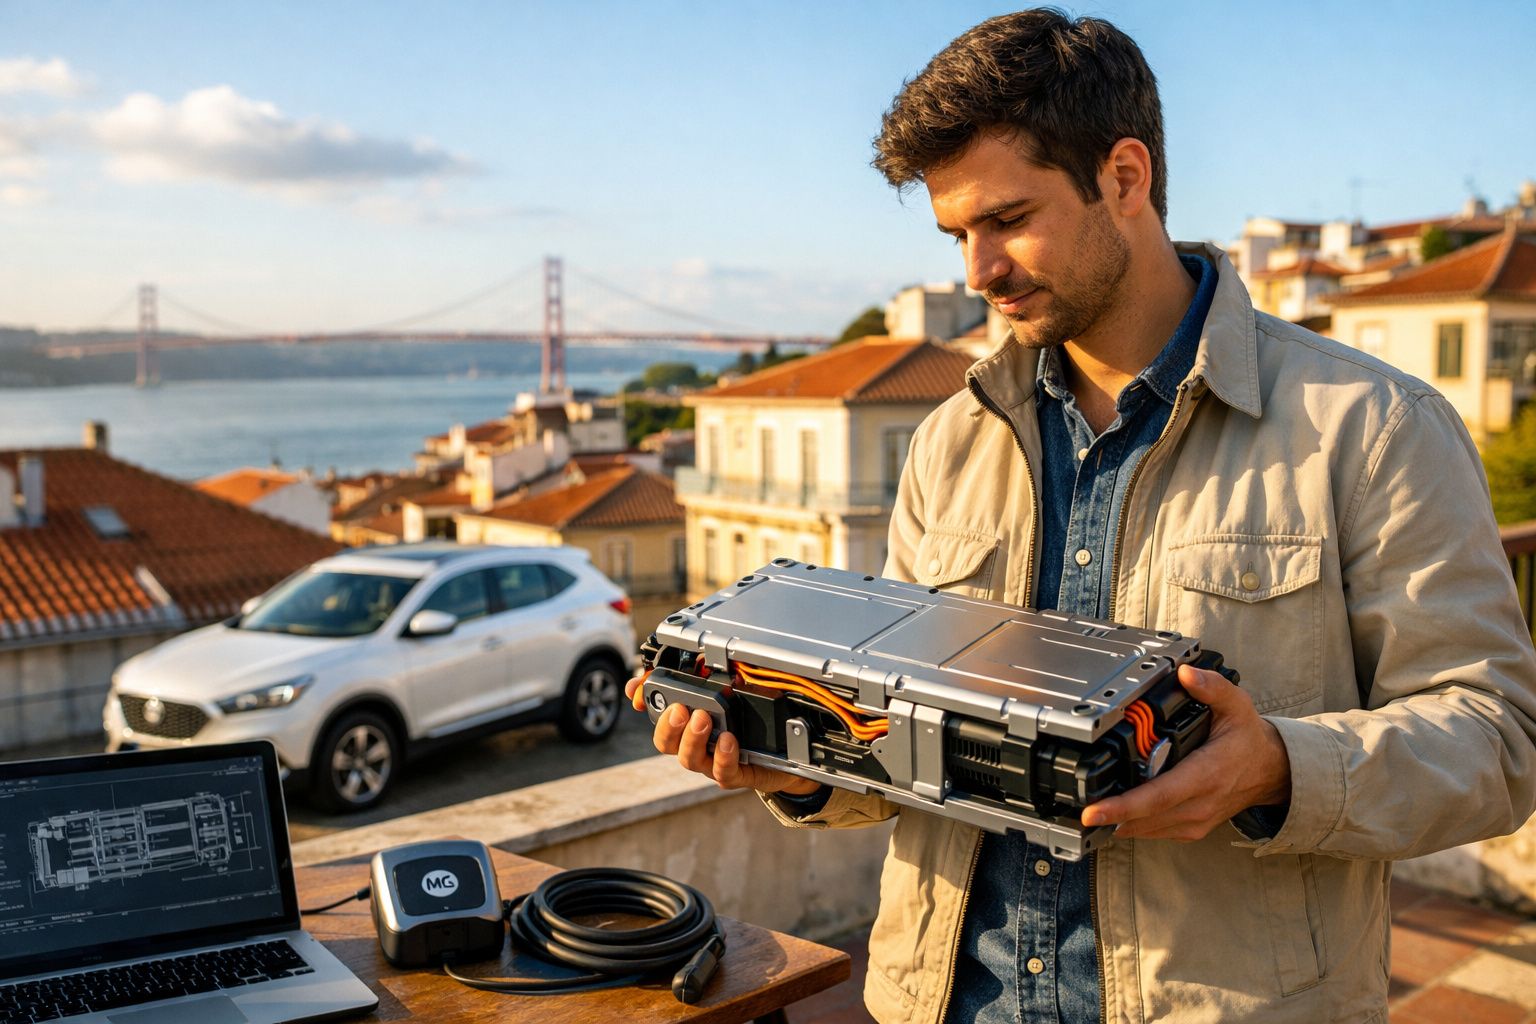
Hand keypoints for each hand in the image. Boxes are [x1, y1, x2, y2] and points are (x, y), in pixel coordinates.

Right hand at [623, 675, 821, 795]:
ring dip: (692, 739)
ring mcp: (713, 761)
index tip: (638, 692)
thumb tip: (695, 658)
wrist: (788, 750)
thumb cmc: (753, 718)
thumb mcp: (733, 685)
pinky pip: (722, 772)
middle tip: (679, 710)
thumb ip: (708, 671)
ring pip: (689, 759)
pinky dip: (723, 757)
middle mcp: (696, 743)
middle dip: (667, 725)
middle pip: (665, 742)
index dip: (643, 700)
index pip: (656, 711)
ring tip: (702, 720)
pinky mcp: (736, 774)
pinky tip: (729, 740)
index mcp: (689, 721)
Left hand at [1080, 664, 1290, 841]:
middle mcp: (1199, 804)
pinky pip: (1154, 832)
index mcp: (1206, 775)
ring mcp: (1195, 821)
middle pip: (1144, 817)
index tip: (1094, 812)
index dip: (1123, 806)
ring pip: (1146, 829)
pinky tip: (1112, 814)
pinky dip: (1131, 825)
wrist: (1270, 771)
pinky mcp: (1190, 829)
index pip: (1158, 796)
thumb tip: (1186, 674)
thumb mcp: (1237, 706)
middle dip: (1107, 815)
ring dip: (1115, 823)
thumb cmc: (1247, 739)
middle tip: (1074, 809)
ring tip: (1087, 811)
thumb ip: (1212, 688)